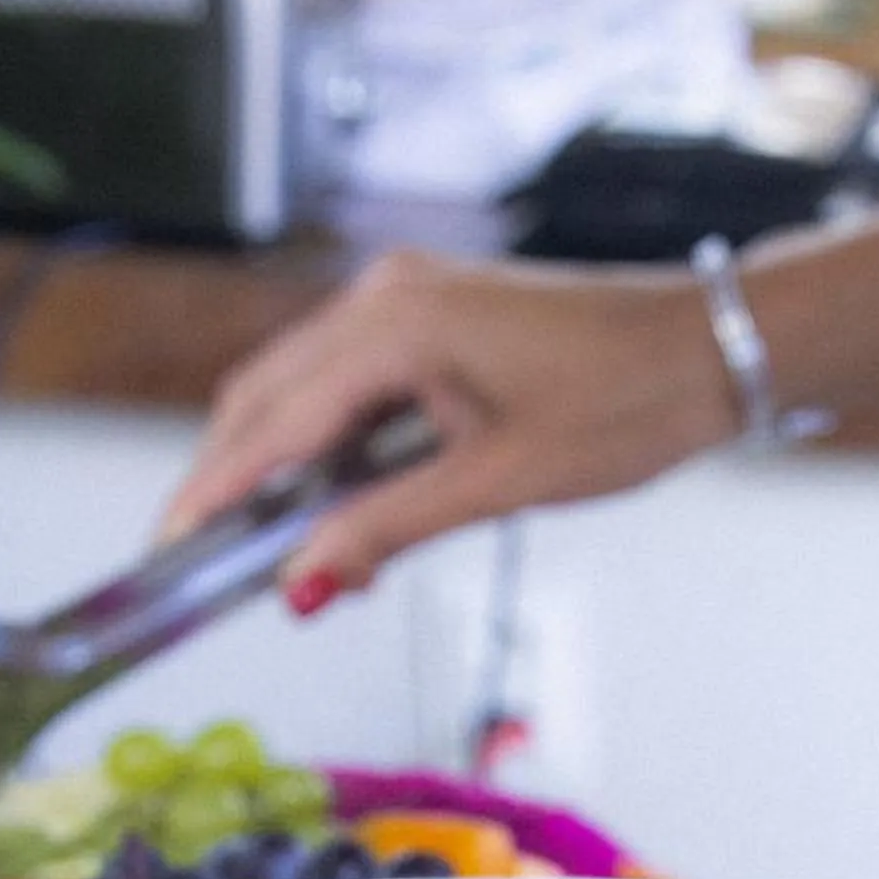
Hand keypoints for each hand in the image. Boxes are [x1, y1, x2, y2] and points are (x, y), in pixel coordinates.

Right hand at [159, 251, 741, 603]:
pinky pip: (348, 380)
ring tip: (281, 553)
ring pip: (302, 389)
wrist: (711, 346)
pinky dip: (329, 443)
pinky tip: (336, 506)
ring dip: (282, 468)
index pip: (270, 423)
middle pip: (265, 397)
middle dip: (231, 483)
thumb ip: (385, 530)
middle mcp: (385, 294)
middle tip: (202, 564)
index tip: (167, 551)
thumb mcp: (497, 484)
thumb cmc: (625, 403)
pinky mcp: (431, 313)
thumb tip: (302, 583)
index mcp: (393, 324)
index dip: (213, 494)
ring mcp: (406, 296)